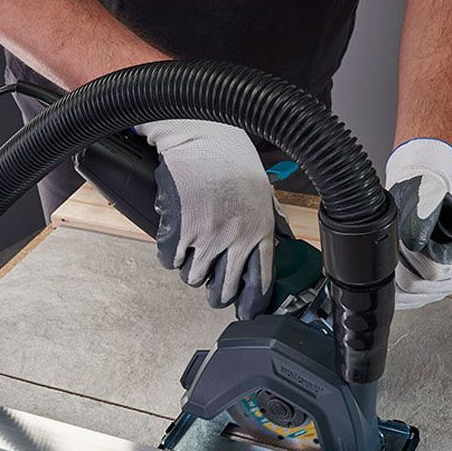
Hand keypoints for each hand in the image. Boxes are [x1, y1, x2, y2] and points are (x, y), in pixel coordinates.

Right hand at [136, 118, 275, 318]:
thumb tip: (281, 239)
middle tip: (213, 292)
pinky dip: (170, 257)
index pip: (260, 281)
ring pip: (195, 278)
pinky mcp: (181, 229)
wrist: (204, 136)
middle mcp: (236, 240)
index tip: (247, 314)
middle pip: (224, 289)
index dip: (253, 304)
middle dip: (217, 295)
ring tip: (192, 260)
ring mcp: (208, 237)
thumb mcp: (263, 193)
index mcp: (260, 232)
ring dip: (191, 273)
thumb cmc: (233, 159)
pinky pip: (172, 260)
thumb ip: (269, 221)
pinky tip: (174, 246)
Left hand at [385, 138, 451, 309]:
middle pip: (418, 287)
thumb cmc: (425, 197)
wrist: (420, 201)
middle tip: (398, 243)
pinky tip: (395, 265)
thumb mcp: (427, 195)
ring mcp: (442, 290)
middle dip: (400, 264)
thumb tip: (417, 239)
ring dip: (394, 274)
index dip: (412, 256)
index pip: (435, 272)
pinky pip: (403, 301)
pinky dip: (392, 285)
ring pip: (407, 296)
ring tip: (398, 252)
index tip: (403, 239)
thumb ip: (425, 211)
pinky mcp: (426, 296)